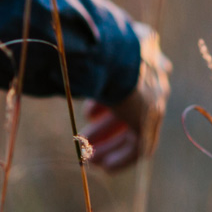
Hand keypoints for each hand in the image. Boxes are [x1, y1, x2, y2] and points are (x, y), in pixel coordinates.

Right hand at [80, 22, 169, 172]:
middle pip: (133, 106)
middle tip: (85, 139)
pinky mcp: (150, 117)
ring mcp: (156, 96)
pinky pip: (141, 145)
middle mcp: (154, 73)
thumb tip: (54, 61)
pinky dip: (122, 157)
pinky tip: (104, 167)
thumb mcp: (85, 46)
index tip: (89, 115)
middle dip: (107, 126)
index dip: (107, 101)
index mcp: (142, 50)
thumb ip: (82, 58)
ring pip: (135, 126)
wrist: (107, 51)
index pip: (130, 80)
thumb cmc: (89, 44)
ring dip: (111, 143)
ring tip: (90, 157)